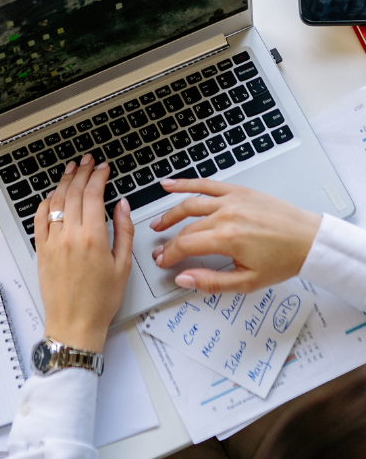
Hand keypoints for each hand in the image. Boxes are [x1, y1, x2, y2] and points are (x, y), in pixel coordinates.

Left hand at [34, 154, 133, 351]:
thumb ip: (123, 231)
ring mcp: (52, 240)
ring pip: (56, 201)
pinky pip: (40, 217)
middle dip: (82, 172)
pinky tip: (53, 195)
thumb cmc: (100, 300)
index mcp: (92, 238)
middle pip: (73, 192)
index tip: (103, 168)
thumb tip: (121, 205)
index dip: (98, 177)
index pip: (93, 195)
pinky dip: (47, 202)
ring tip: (71, 169)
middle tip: (87, 161)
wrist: (74, 322)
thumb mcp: (123, 267)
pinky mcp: (40, 248)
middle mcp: (69, 235)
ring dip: (64, 181)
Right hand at [150, 178, 320, 293]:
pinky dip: (184, 184)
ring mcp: (230, 200)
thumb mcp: (248, 281)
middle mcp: (225, 215)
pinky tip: (168, 185)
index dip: (169, 255)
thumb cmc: (283, 260)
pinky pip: (205, 184)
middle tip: (161, 251)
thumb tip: (184, 279)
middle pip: (186, 228)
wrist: (308, 239)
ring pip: (189, 204)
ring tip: (158, 223)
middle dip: (169, 241)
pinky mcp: (237, 190)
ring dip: (170, 214)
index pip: (185, 245)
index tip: (162, 261)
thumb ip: (212, 282)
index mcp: (227, 238)